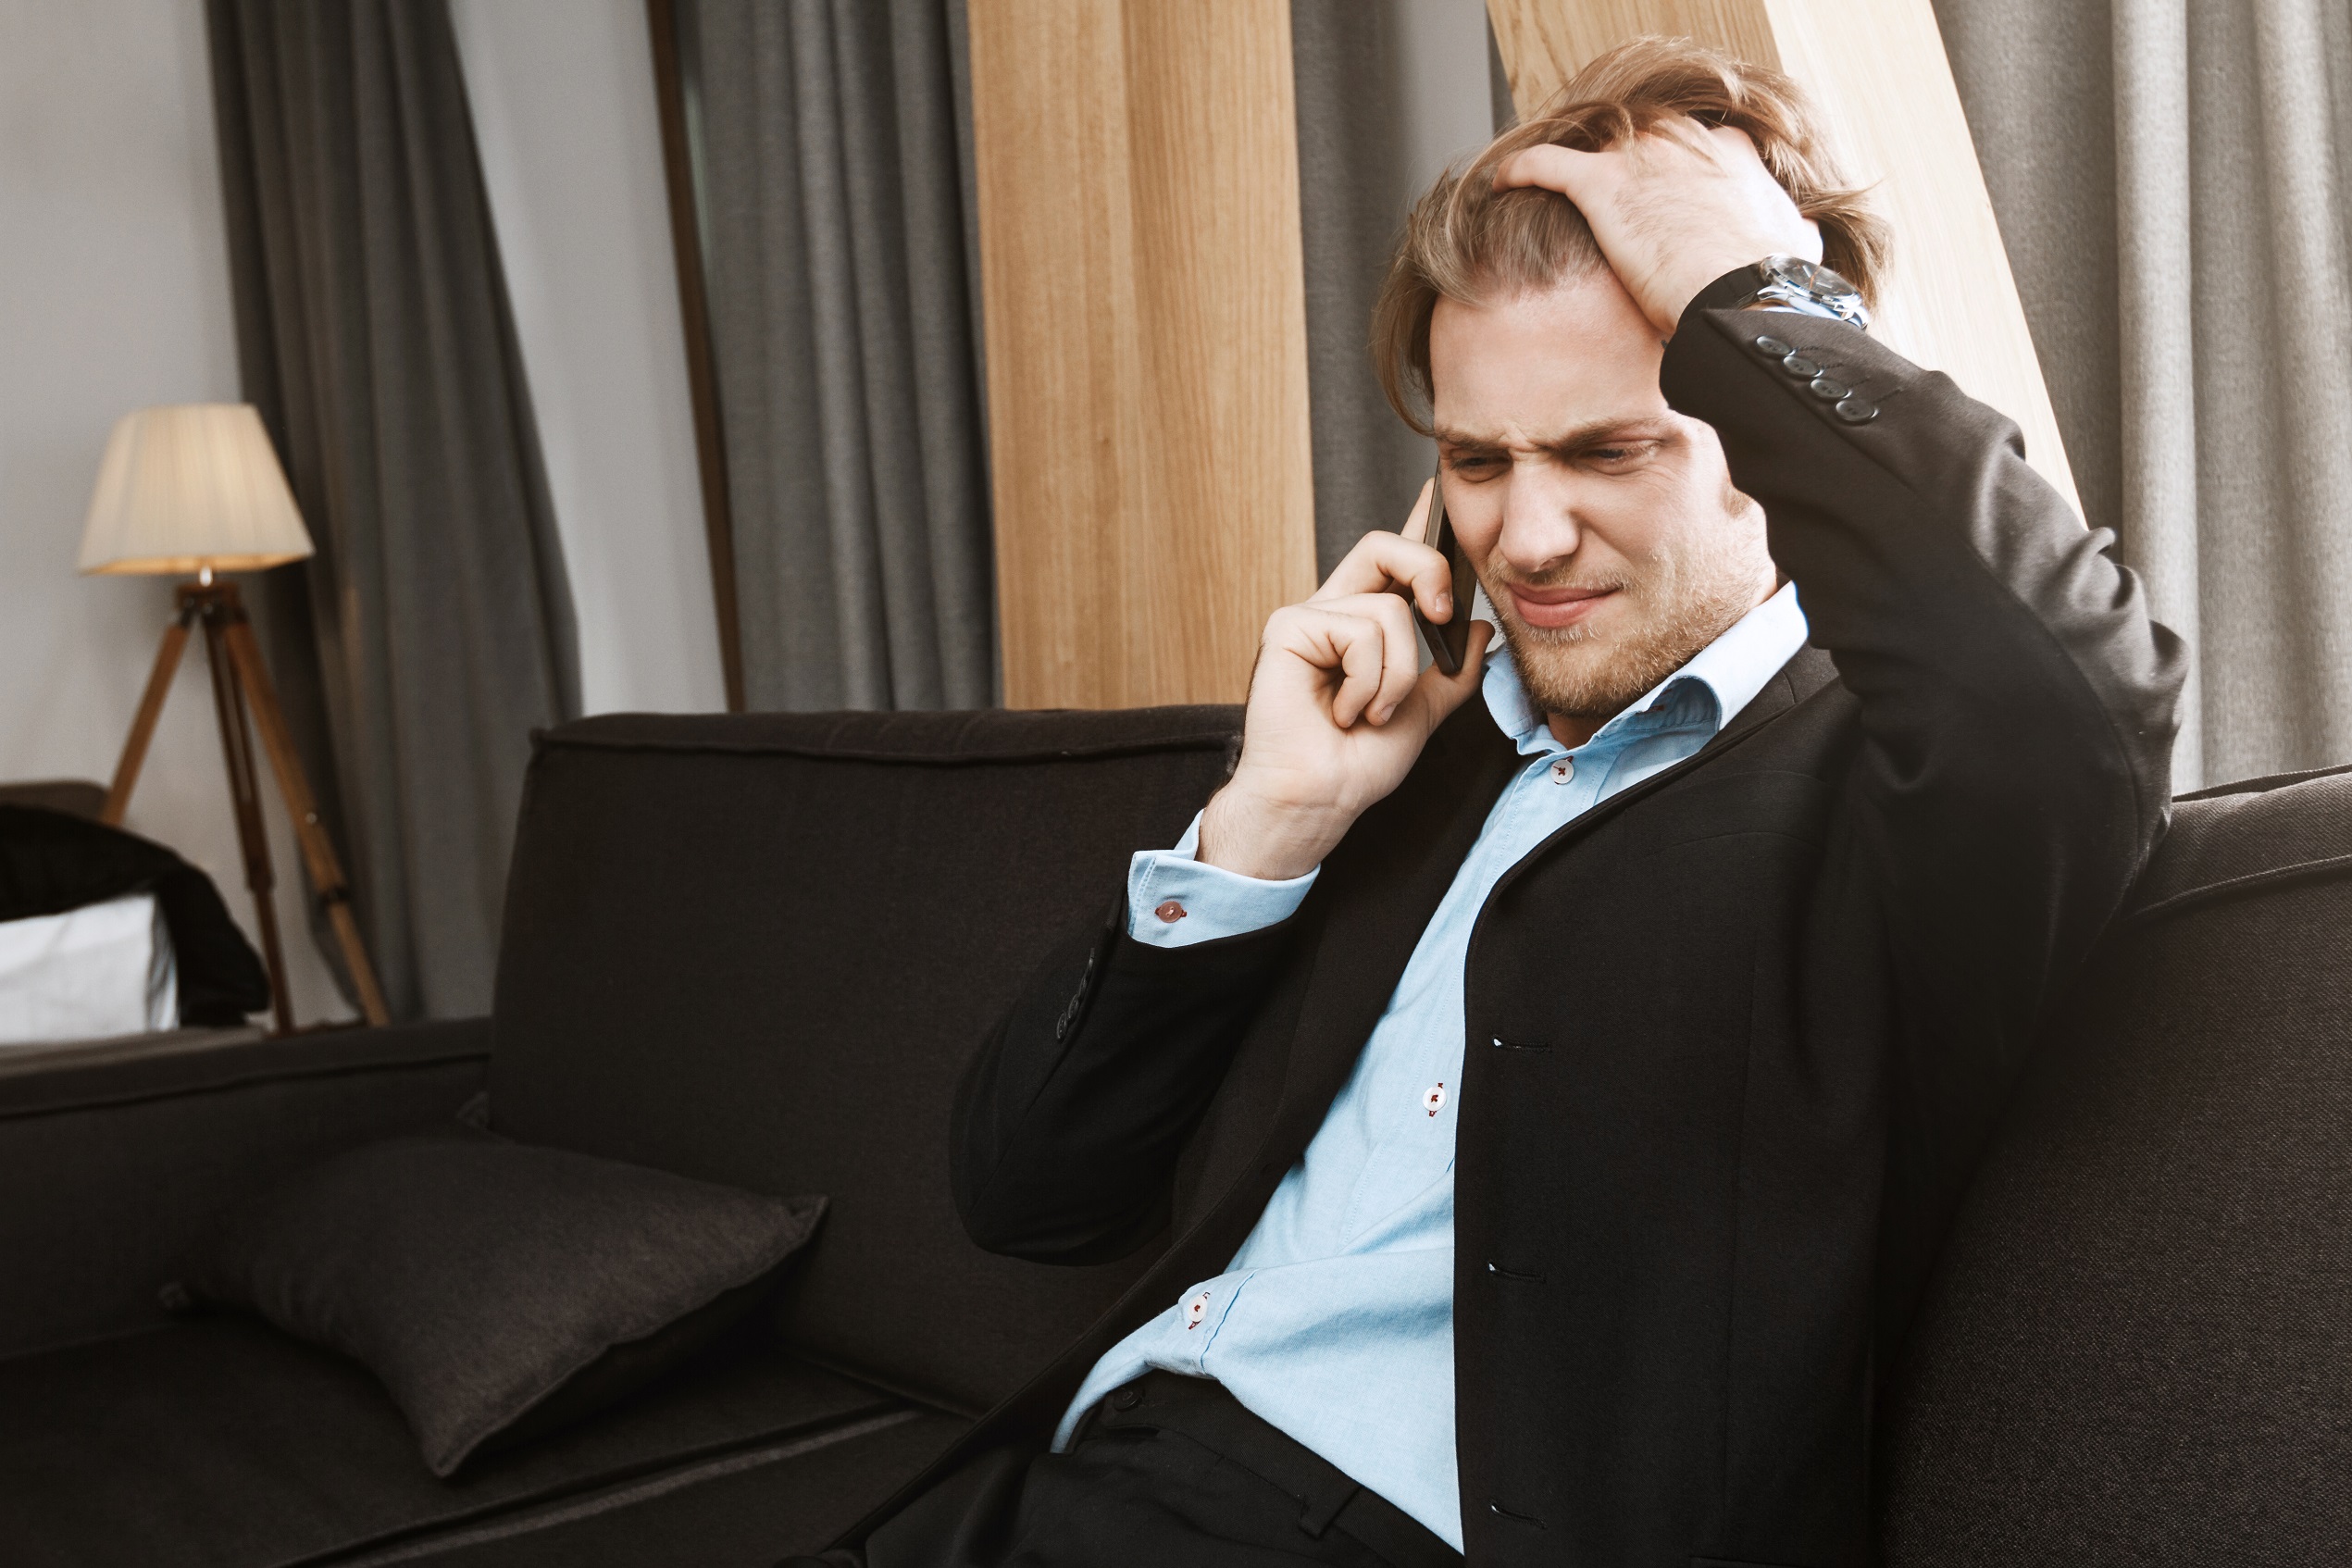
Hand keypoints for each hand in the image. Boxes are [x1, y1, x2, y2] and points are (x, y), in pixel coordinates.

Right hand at [1200, 481, 1493, 880]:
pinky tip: (1343, 711)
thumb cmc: (1353, 765)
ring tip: (1368, 713)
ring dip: (1396, 676)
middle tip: (1440, 616)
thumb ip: (1451, 673)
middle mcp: (1332, 612)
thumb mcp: (1422, 715)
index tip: (1437, 492)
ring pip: (1388, 609)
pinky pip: (1361, 631)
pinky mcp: (1288, 629)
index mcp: (1360, 627)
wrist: (1318, 800)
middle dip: (1429, 572)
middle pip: (1385, 548)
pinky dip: (1370, 681)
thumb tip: (1481, 630)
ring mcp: (1307, 619)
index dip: (1415, 524)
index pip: (1391, 562)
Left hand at [1497, 119, 1821, 335]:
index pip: (1696, 147)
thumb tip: (1807, 236)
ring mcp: (1642, 158)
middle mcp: (1687, 142)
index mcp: (1733, 154)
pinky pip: (1547, 164)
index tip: (1663, 197)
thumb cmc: (1773, 282)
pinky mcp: (1603, 183)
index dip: (1674, 173)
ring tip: (1558, 195)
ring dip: (1578, 170)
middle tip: (1611, 200)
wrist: (1743, 296)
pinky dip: (1522, 170)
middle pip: (1643, 141)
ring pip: (1597, 149)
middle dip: (1626, 167)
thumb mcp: (1800, 247)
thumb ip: (1796, 232)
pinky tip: (1502, 182)